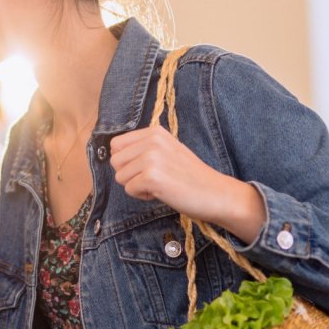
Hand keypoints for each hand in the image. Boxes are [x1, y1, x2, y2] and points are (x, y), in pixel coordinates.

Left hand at [109, 125, 264, 238]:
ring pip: (120, 177)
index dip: (127, 161)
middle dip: (129, 175)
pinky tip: (162, 193)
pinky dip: (142, 196)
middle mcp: (152, 140)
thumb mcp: (167, 151)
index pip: (116, 144)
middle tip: (154, 179)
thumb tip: (114, 154)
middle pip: (115, 161)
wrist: (215, 193)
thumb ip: (143, 148)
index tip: (147, 168)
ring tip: (160, 185)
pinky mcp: (152, 177)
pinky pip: (129, 189)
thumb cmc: (190, 176)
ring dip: (136, 186)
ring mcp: (152, 157)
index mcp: (154, 132)